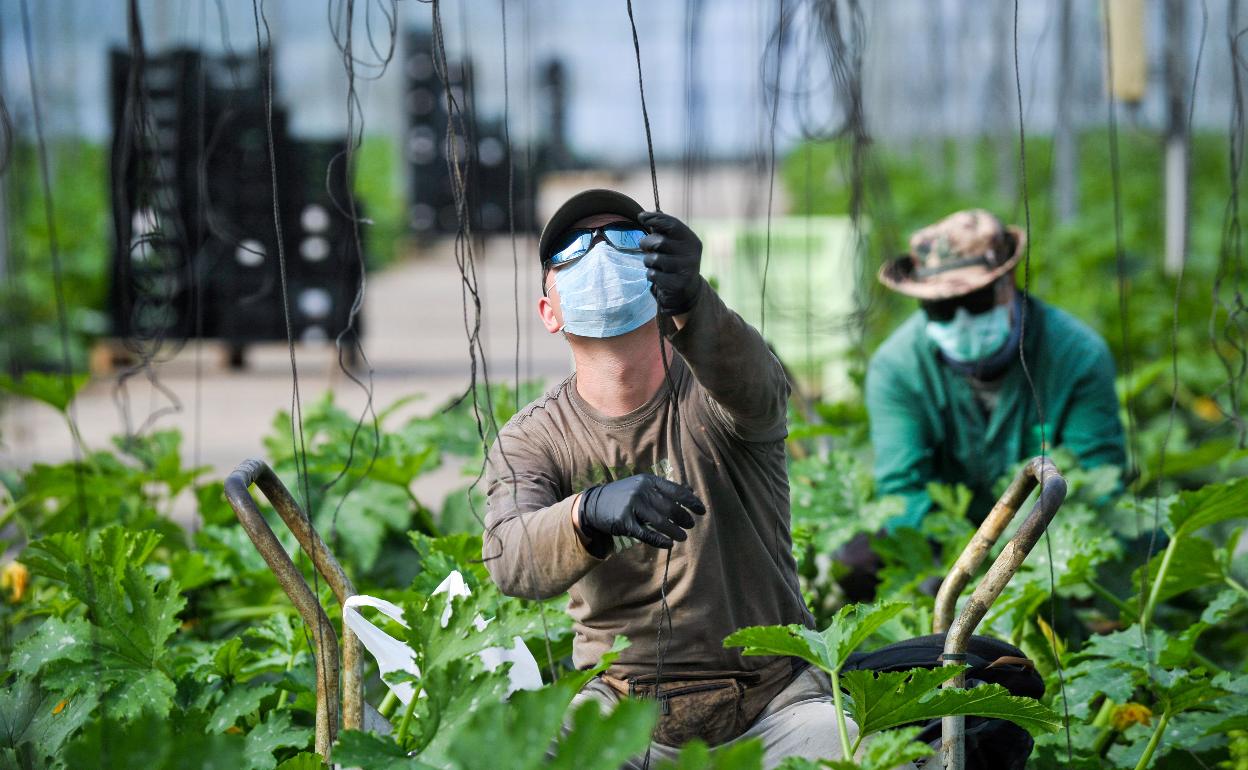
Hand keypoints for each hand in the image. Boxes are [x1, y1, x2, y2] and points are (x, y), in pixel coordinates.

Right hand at [579, 473, 705, 549]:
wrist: (594, 505)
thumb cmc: (624, 495)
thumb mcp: (643, 486)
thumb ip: (666, 488)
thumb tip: (691, 490)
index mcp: (648, 480)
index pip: (676, 490)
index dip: (691, 501)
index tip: (702, 511)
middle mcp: (641, 491)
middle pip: (670, 507)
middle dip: (684, 518)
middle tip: (691, 525)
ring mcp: (632, 506)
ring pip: (660, 522)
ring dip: (675, 531)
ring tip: (683, 537)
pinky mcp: (624, 522)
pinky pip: (646, 534)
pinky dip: (659, 540)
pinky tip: (669, 544)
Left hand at [638, 211, 702, 315]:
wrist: (686, 290)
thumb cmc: (675, 261)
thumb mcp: (674, 244)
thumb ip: (662, 231)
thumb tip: (643, 216)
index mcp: (692, 241)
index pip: (672, 224)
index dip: (655, 218)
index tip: (640, 217)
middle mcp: (691, 254)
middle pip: (659, 241)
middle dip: (646, 243)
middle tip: (646, 247)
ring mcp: (684, 270)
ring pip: (653, 259)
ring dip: (648, 261)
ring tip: (654, 264)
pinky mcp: (676, 284)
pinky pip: (652, 274)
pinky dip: (650, 274)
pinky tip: (659, 276)